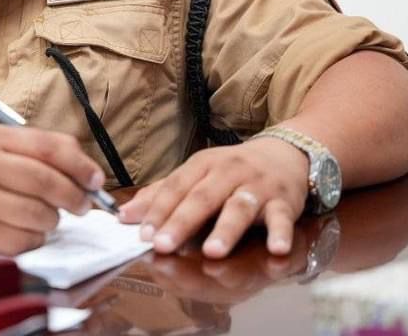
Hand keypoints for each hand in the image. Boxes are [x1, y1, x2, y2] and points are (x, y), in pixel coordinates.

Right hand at [0, 126, 105, 254]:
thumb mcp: (3, 143)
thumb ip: (45, 147)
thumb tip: (88, 171)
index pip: (49, 148)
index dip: (80, 165)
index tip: (95, 180)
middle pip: (45, 183)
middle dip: (74, 197)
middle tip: (83, 205)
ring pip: (37, 215)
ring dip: (54, 220)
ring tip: (51, 216)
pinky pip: (22, 241)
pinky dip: (36, 239)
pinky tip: (30, 230)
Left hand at [118, 138, 308, 258]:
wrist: (284, 154)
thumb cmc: (231, 171)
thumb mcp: (197, 174)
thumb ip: (161, 194)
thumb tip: (123, 215)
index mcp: (203, 164)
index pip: (176, 186)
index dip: (158, 209)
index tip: (142, 233)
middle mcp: (229, 171)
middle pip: (202, 198)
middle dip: (182, 222)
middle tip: (163, 245)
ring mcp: (257, 186)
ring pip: (240, 208)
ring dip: (226, 230)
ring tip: (212, 252)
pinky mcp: (284, 201)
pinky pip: (282, 218)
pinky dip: (280, 233)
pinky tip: (276, 249)